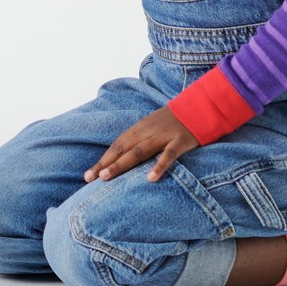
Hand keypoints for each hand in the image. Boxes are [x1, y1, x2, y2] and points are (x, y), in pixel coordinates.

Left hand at [84, 108, 199, 183]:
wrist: (198, 107)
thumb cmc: (172, 122)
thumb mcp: (152, 128)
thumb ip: (139, 141)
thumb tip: (122, 159)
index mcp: (139, 129)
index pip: (116, 146)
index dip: (102, 159)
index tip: (88, 175)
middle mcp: (147, 131)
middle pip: (122, 149)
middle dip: (105, 163)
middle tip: (90, 178)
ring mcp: (163, 136)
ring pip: (138, 151)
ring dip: (121, 164)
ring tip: (106, 177)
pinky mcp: (179, 142)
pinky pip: (168, 155)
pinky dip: (159, 166)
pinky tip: (150, 178)